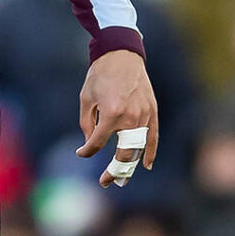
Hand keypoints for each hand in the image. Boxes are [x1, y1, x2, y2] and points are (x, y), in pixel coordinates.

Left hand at [77, 48, 157, 187]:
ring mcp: (144, 115)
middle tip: (105, 181)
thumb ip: (87, 124)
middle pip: (123, 153)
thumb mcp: (86, 99)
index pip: (98, 142)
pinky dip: (150, 151)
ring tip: (122, 178)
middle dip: (113, 170)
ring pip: (138, 148)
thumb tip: (91, 143)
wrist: (121, 54)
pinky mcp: (152, 111)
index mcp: (111, 113)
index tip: (81, 152)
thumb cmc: (100, 75)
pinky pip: (153, 136)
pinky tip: (145, 165)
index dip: (87, 151)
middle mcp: (130, 117)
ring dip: (130, 165)